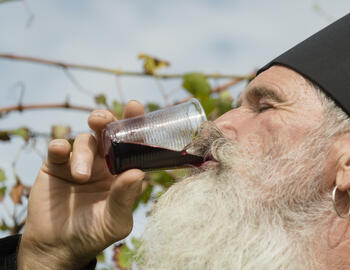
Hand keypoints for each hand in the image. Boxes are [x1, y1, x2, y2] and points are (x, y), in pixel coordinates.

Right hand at [17, 101, 145, 269]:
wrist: (58, 247)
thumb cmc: (94, 234)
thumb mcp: (115, 221)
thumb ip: (125, 198)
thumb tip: (137, 173)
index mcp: (123, 171)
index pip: (132, 143)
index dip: (134, 124)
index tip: (134, 106)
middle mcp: (103, 162)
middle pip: (107, 132)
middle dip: (105, 120)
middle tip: (101, 121)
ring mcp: (79, 162)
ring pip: (84, 141)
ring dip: (83, 153)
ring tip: (80, 177)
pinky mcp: (56, 166)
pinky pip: (57, 149)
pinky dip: (59, 146)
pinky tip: (60, 151)